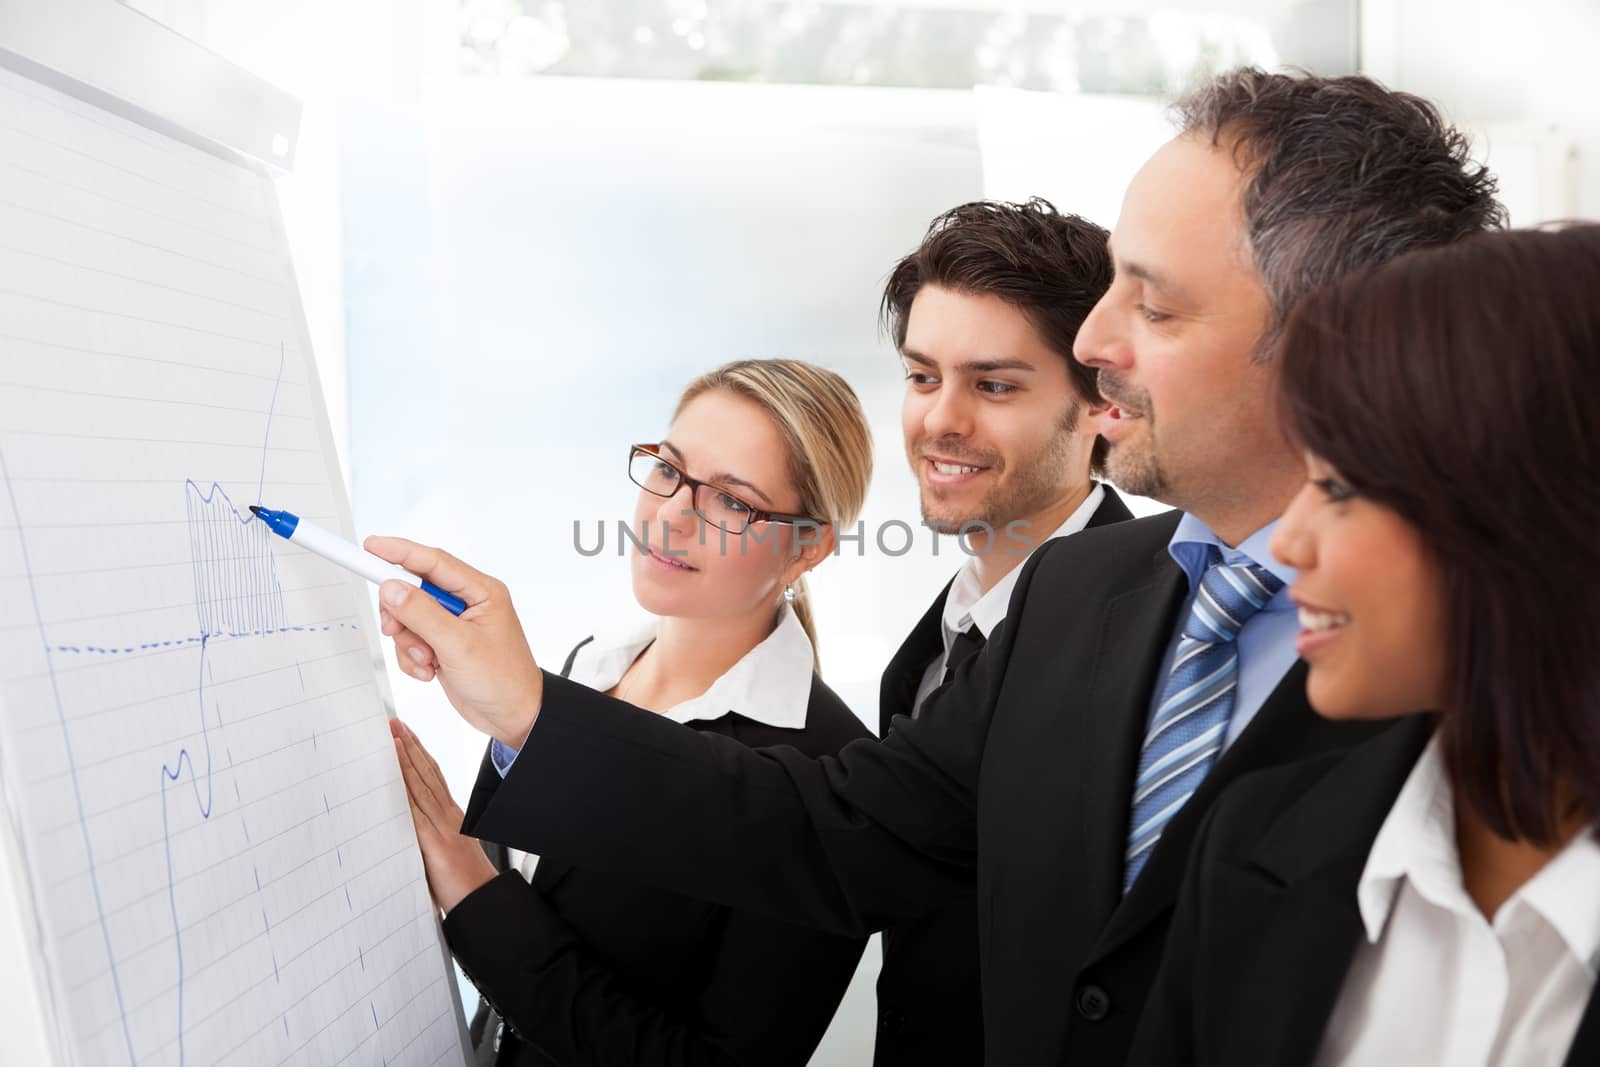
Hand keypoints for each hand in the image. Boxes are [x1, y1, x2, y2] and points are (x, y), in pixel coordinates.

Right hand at [366, 535, 543, 747]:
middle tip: (395, 628)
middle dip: (402, 614)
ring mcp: (453, 626)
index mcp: (480, 592)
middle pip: (414, 590)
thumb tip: (392, 588)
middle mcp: (467, 603)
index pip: (433, 562)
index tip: (370, 546)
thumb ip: (422, 614)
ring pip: (408, 619)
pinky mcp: (443, 645)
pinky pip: (411, 642)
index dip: (399, 552)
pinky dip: (413, 659)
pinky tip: (431, 672)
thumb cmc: (503, 680)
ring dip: (410, 643)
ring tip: (429, 661)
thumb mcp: (459, 645)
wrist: (513, 717)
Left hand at [391, 718, 498, 913]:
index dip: (419, 754)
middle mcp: (447, 815)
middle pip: (427, 772)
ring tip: (393, 734)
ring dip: (405, 756)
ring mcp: (441, 825)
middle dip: (410, 745)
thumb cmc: (462, 882)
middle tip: (395, 723)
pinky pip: (415, 807)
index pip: (433, 777)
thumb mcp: (443, 853)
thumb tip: (404, 828)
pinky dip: (406, 785)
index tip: (406, 735)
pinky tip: (397, 770)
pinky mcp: (433, 839)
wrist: (480, 900)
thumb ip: (428, 837)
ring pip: (421, 783)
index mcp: (450, 816)